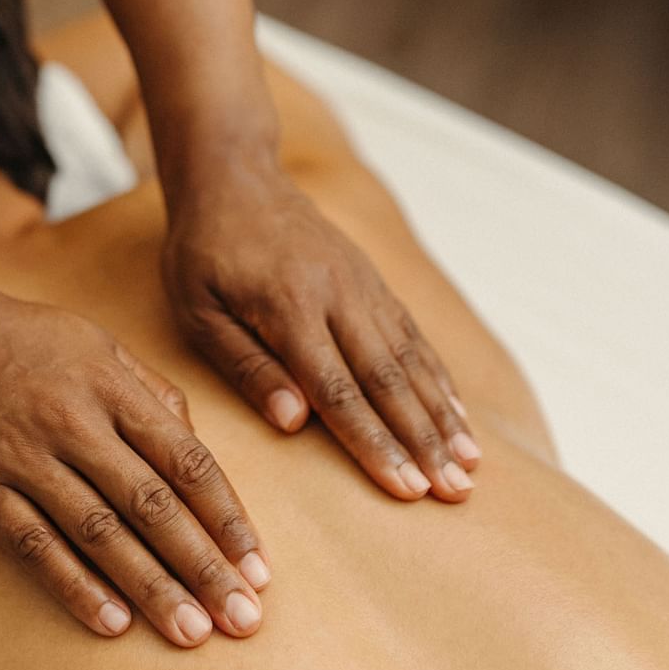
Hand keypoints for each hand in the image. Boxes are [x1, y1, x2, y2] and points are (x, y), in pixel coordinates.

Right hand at [0, 281, 270, 648]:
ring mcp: (23, 457)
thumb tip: (197, 450)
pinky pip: (34, 545)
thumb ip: (151, 393)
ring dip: (150, 587)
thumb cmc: (22, 338)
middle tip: (242, 619)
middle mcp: (73, 421)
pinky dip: (75, 586)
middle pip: (152, 504)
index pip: (185, 460)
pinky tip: (111, 622)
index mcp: (111, 385)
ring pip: (99, 532)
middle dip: (203, 566)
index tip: (258, 566)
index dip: (226, 517)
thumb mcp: (97, 344)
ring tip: (191, 632)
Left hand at [163, 155, 479, 502]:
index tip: (406, 488)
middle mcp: (339, 294)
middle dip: (424, 441)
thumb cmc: (204, 253)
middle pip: (389, 379)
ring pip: (411, 359)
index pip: (339, 388)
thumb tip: (294, 423)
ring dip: (443, 415)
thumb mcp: (198, 310)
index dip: (375, 442)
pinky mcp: (374, 282)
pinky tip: (459, 416)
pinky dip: (440, 379)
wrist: (236, 176)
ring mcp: (363, 286)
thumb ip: (246, 365)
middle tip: (454, 492)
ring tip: (470, 465)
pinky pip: (414, 336)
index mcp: (290, 305)